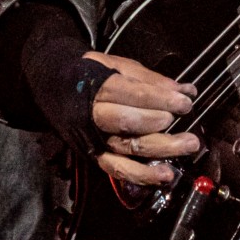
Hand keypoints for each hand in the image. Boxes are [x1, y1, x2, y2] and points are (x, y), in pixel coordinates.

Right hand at [84, 52, 201, 186]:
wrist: (52, 87)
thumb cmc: (89, 74)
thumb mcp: (115, 64)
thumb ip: (149, 79)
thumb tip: (185, 89)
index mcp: (97, 88)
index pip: (133, 95)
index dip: (161, 99)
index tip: (185, 100)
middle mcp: (93, 117)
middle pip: (129, 123)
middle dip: (160, 121)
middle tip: (186, 116)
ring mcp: (93, 140)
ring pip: (128, 148)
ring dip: (161, 149)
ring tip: (188, 144)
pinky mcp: (95, 156)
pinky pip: (118, 169)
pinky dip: (143, 175)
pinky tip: (165, 175)